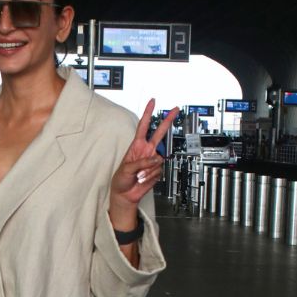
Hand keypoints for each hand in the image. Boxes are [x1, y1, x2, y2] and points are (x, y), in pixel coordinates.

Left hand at [109, 100, 179, 224]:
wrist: (125, 194)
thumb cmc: (121, 179)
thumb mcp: (126, 168)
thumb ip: (142, 162)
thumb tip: (156, 159)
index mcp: (137, 146)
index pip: (143, 126)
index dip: (147, 114)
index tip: (152, 102)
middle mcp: (146, 151)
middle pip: (159, 133)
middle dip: (167, 120)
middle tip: (175, 109)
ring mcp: (153, 160)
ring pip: (159, 159)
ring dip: (148, 169)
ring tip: (138, 175)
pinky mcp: (157, 171)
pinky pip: (158, 170)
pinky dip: (150, 176)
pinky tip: (143, 179)